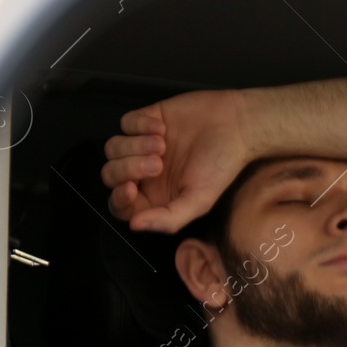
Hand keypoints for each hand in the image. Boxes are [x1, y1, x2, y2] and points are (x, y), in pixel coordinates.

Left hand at [102, 89, 252, 232]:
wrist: (236, 126)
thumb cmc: (222, 166)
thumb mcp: (200, 201)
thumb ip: (169, 219)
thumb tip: (135, 226)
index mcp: (155, 196)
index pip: (121, 205)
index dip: (119, 198)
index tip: (130, 187)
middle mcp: (144, 173)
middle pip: (110, 174)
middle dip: (128, 168)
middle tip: (158, 163)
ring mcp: (141, 145)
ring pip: (113, 148)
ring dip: (134, 145)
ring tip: (162, 143)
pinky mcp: (145, 120)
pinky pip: (125, 123)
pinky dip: (139, 125)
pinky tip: (163, 127)